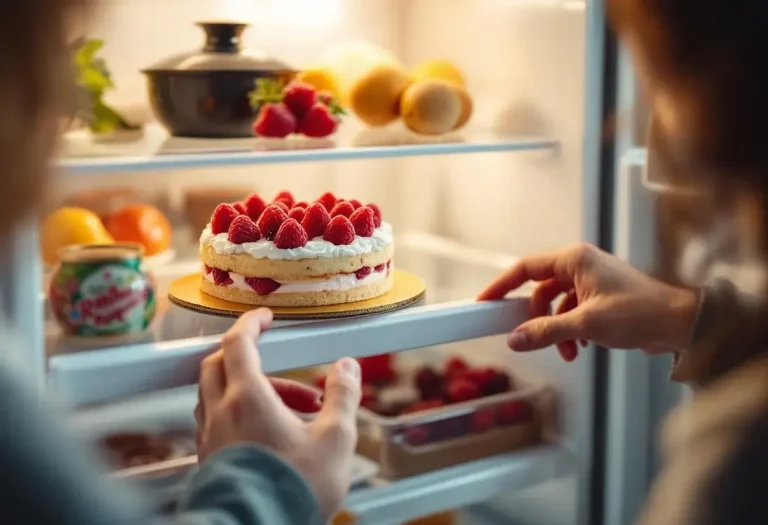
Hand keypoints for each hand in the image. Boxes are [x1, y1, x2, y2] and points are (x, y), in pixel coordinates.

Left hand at [195, 308, 361, 517]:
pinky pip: (216, 421)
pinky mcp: (208, 459)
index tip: (265, 317)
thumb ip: (343, 396)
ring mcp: (210, 437)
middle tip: (278, 361)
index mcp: (247, 398)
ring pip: (216, 394)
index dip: (251, 323)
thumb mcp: (335, 439)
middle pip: (218, 363)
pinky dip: (239, 413)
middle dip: (247, 354)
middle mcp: (220, 412)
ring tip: (287, 408)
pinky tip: (267, 432)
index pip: (238, 342)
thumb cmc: (292, 489)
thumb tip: (347, 368)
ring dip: (248, 388)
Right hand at [478, 244, 699, 360]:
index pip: (525, 268)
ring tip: (568, 350)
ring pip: (556, 305)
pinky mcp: (600, 298)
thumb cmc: (641, 312)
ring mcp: (591, 282)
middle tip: (528, 337)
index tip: (486, 301)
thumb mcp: (587, 324)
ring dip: (556, 330)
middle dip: (536, 319)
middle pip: (539, 291)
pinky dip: (570, 332)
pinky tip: (580, 348)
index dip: (502, 285)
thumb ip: (546, 332)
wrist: (680, 324)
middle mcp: (581, 266)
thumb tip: (516, 339)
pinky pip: (571, 313)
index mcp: (575, 260)